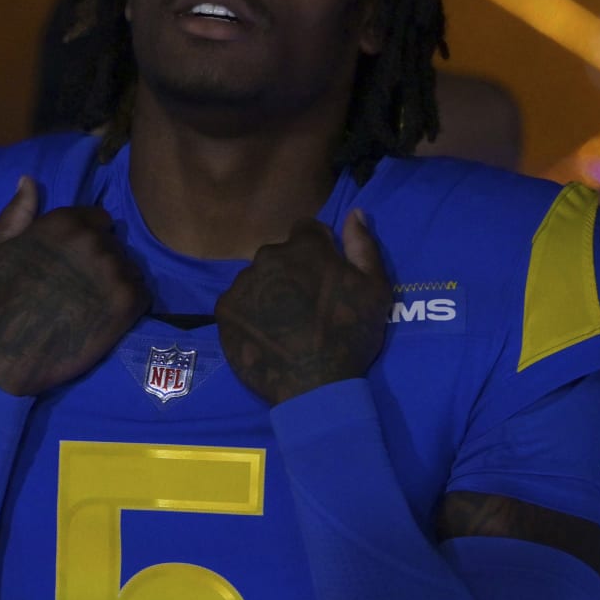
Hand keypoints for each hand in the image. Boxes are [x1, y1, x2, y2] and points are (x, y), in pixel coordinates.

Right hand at [0, 176, 147, 395]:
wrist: (7, 354)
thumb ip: (17, 212)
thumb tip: (28, 180)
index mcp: (64, 222)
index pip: (97, 218)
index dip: (85, 239)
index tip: (71, 262)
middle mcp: (94, 240)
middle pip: (113, 243)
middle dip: (100, 259)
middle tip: (79, 287)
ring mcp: (114, 271)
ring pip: (128, 267)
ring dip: (115, 281)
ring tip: (90, 304)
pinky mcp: (129, 302)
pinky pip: (141, 293)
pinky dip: (128, 304)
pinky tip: (105, 317)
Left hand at [217, 209, 388, 405]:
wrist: (313, 387)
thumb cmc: (350, 335)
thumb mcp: (375, 288)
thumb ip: (363, 245)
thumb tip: (354, 213)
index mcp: (304, 247)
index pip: (308, 230)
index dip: (319, 251)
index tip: (326, 276)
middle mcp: (267, 256)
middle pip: (280, 255)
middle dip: (293, 271)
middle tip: (306, 306)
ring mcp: (242, 283)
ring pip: (258, 279)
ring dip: (270, 291)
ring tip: (285, 325)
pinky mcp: (224, 310)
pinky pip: (238, 302)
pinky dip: (250, 313)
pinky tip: (266, 335)